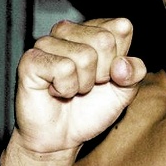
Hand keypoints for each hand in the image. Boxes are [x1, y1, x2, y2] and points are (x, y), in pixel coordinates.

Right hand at [14, 18, 146, 154]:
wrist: (62, 137)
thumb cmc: (91, 108)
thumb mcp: (125, 91)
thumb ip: (135, 73)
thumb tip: (122, 63)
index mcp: (95, 30)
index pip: (121, 28)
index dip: (120, 59)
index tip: (108, 74)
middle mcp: (70, 31)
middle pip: (104, 40)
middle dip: (102, 72)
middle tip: (88, 85)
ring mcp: (47, 43)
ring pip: (84, 55)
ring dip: (83, 83)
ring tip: (71, 88)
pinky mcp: (31, 59)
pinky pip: (64, 68)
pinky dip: (66, 89)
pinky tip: (55, 91)